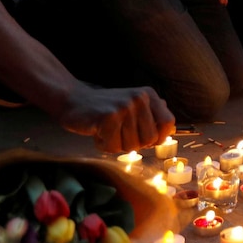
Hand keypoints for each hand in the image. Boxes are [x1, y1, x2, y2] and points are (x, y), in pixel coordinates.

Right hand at [57, 85, 175, 152]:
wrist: (73, 100)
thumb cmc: (104, 108)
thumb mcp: (132, 104)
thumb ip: (151, 113)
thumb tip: (170, 129)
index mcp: (149, 95)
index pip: (168, 123)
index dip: (158, 137)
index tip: (145, 139)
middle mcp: (140, 98)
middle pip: (150, 140)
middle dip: (133, 144)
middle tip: (118, 134)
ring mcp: (125, 106)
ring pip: (131, 146)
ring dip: (116, 145)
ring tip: (106, 130)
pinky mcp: (109, 117)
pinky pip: (113, 147)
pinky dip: (103, 145)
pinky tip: (97, 132)